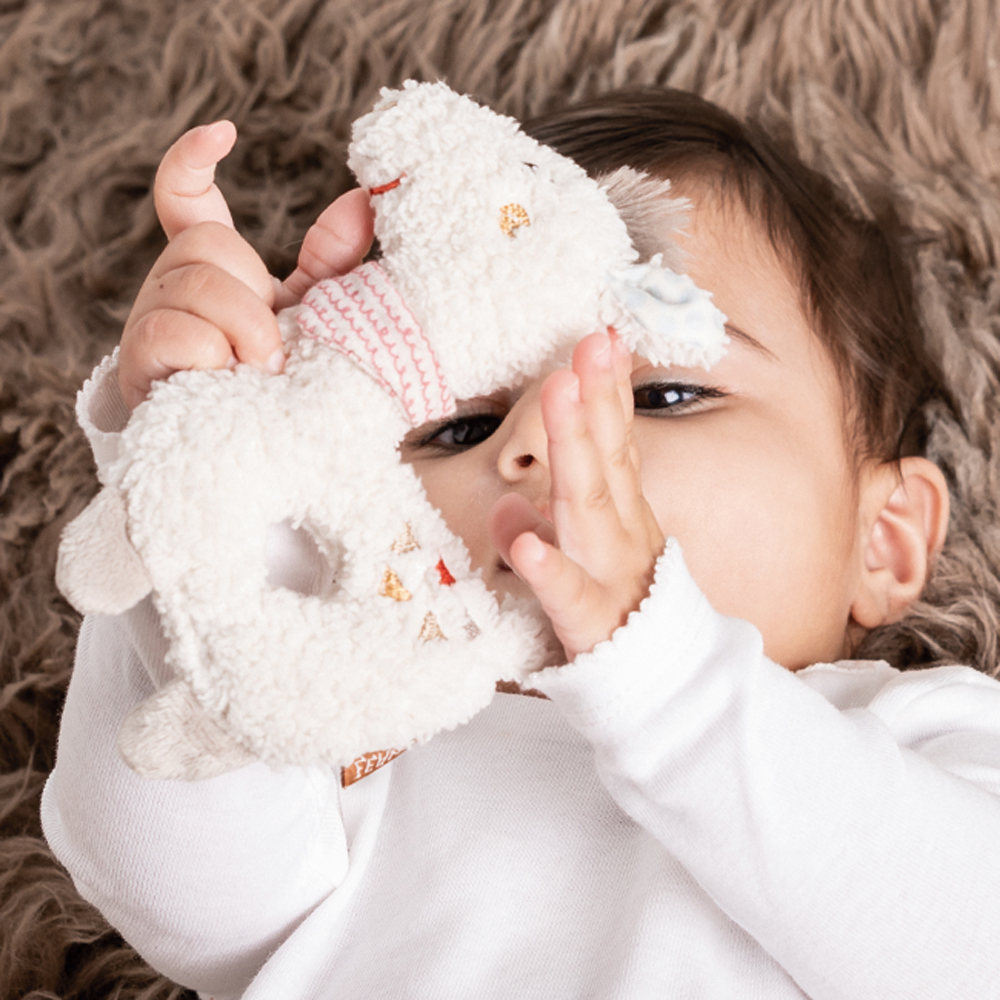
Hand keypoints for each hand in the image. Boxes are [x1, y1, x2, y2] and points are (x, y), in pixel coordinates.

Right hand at [118, 121, 373, 408]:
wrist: (260, 444)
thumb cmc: (283, 374)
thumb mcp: (311, 312)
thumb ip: (331, 262)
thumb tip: (364, 203)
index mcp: (210, 266)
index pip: (183, 200)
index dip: (192, 162)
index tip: (225, 133)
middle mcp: (172, 283)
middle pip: (207, 246)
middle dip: (253, 296)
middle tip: (276, 345)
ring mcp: (150, 320)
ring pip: (198, 286)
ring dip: (247, 333)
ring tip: (262, 371)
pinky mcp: (141, 363)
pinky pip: (178, 332)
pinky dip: (217, 356)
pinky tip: (230, 380)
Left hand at [489, 330, 664, 660]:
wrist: (665, 691)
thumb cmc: (618, 614)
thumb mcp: (587, 561)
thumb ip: (549, 526)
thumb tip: (508, 507)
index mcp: (624, 515)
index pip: (616, 444)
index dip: (608, 391)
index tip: (600, 337)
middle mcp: (623, 534)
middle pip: (606, 460)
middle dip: (594, 399)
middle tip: (586, 344)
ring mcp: (612, 573)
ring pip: (589, 506)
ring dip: (574, 447)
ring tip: (560, 394)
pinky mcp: (593, 620)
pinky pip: (568, 592)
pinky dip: (548, 565)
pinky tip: (528, 542)